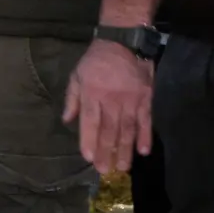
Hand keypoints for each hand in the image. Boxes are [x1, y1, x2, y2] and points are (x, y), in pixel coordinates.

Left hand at [61, 40, 153, 174]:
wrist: (125, 42)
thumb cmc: (96, 60)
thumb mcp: (77, 75)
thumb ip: (72, 98)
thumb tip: (67, 120)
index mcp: (92, 93)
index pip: (89, 121)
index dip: (88, 140)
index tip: (88, 158)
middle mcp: (111, 99)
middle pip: (108, 130)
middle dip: (106, 152)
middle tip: (105, 171)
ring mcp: (130, 100)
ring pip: (127, 129)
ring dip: (124, 150)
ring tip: (122, 168)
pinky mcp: (146, 98)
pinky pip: (146, 120)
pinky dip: (145, 136)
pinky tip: (143, 151)